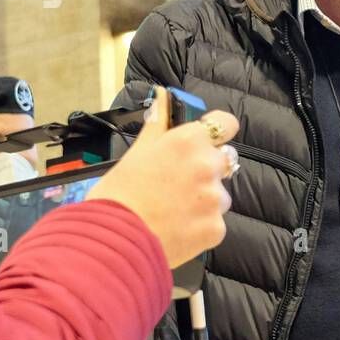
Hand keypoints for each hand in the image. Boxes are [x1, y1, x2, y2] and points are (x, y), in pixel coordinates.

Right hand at [88, 86, 237, 267]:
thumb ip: (158, 124)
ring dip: (204, 200)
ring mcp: (215, 198)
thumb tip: (163, 97)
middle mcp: (208, 165)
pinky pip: (215, 222)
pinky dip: (200, 226)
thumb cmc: (118, 195)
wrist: (115, 242)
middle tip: (177, 184)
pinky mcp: (216, 227)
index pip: (225, 123)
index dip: (217, 131)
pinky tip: (177, 228)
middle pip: (222, 161)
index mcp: (188, 141)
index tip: (206, 141)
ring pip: (220, 194)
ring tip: (173, 210)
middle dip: (206, 169)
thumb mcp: (136, 153)